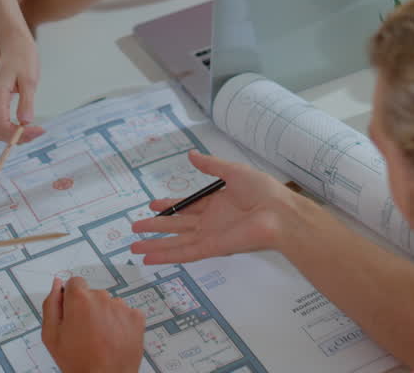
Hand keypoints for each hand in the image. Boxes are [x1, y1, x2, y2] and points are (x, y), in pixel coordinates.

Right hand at [0, 27, 44, 142]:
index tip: (38, 131)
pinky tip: (27, 125)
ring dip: (16, 135)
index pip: (2, 126)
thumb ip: (26, 102)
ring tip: (35, 130)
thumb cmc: (23, 58)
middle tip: (39, 132)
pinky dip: (13, 128)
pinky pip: (2, 121)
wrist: (15, 45)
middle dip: (17, 137)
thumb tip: (25, 123)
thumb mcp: (29, 80)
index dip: (19, 134)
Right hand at [41, 277, 144, 372]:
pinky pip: (126, 313)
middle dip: (89, 308)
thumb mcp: (51, 335)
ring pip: (110, 304)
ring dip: (106, 316)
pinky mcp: (136, 317)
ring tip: (102, 338)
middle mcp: (102, 298)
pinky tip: (115, 339)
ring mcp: (121, 307)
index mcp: (79, 299)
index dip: (72, 298)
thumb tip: (57, 284)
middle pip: (93, 294)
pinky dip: (121, 323)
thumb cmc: (77, 361)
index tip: (74, 314)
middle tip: (86, 332)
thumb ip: (51, 304)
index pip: (75, 283)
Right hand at [130, 151, 301, 263]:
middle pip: (176, 225)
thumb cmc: (262, 190)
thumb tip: (191, 155)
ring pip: (176, 241)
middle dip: (156, 227)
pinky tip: (150, 258)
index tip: (151, 206)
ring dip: (155, 244)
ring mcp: (210, 235)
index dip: (169, 206)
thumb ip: (211, 166)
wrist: (279, 213)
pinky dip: (166, 256)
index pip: (186, 206)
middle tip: (135, 227)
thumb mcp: (233, 171)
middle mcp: (210, 221)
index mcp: (215, 203)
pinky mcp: (212, 247)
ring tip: (134, 246)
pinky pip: (185, 253)